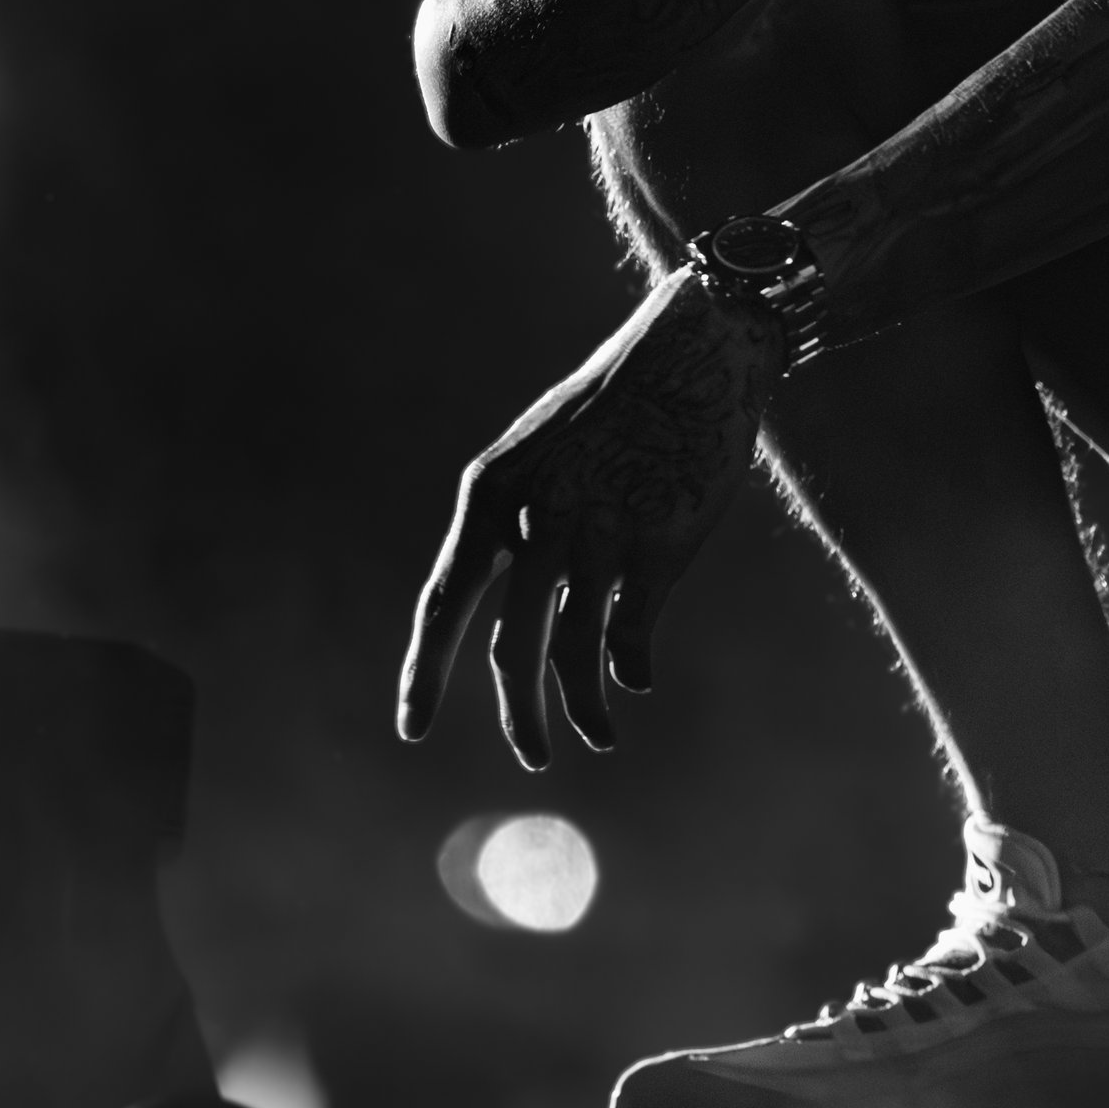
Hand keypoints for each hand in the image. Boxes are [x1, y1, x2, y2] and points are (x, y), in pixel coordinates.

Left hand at [396, 268, 784, 768]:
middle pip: (513, 645)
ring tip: (598, 739)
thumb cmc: (618, 401)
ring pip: (577, 653)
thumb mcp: (543, 452)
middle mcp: (540, 516)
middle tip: (531, 759)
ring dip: (580, 710)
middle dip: (518, 715)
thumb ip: (522, 529)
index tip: (411, 731)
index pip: (444, 602)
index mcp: (493, 493)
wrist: (697, 348)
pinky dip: (629, 670)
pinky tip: (635, 682)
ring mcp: (602, 529)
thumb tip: (533, 621)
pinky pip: (633, 632)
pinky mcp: (662, 540)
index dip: (426, 673)